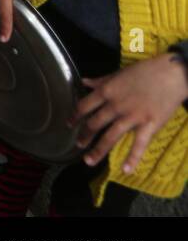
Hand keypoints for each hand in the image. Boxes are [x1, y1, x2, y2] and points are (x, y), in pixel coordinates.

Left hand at [73, 54, 187, 172]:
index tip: (69, 124)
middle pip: (94, 124)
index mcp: (107, 91)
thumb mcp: (118, 73)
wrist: (171, 74)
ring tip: (88, 161)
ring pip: (110, 136)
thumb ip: (100, 80)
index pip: (84, 106)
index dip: (75, 116)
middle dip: (84, 136)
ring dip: (98, 150)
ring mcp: (132, 117)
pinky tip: (125, 170)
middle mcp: (115, 106)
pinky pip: (139, 144)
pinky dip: (132, 158)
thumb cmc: (145, 71)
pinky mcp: (149, 125)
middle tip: (78, 145)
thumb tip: (83, 81)